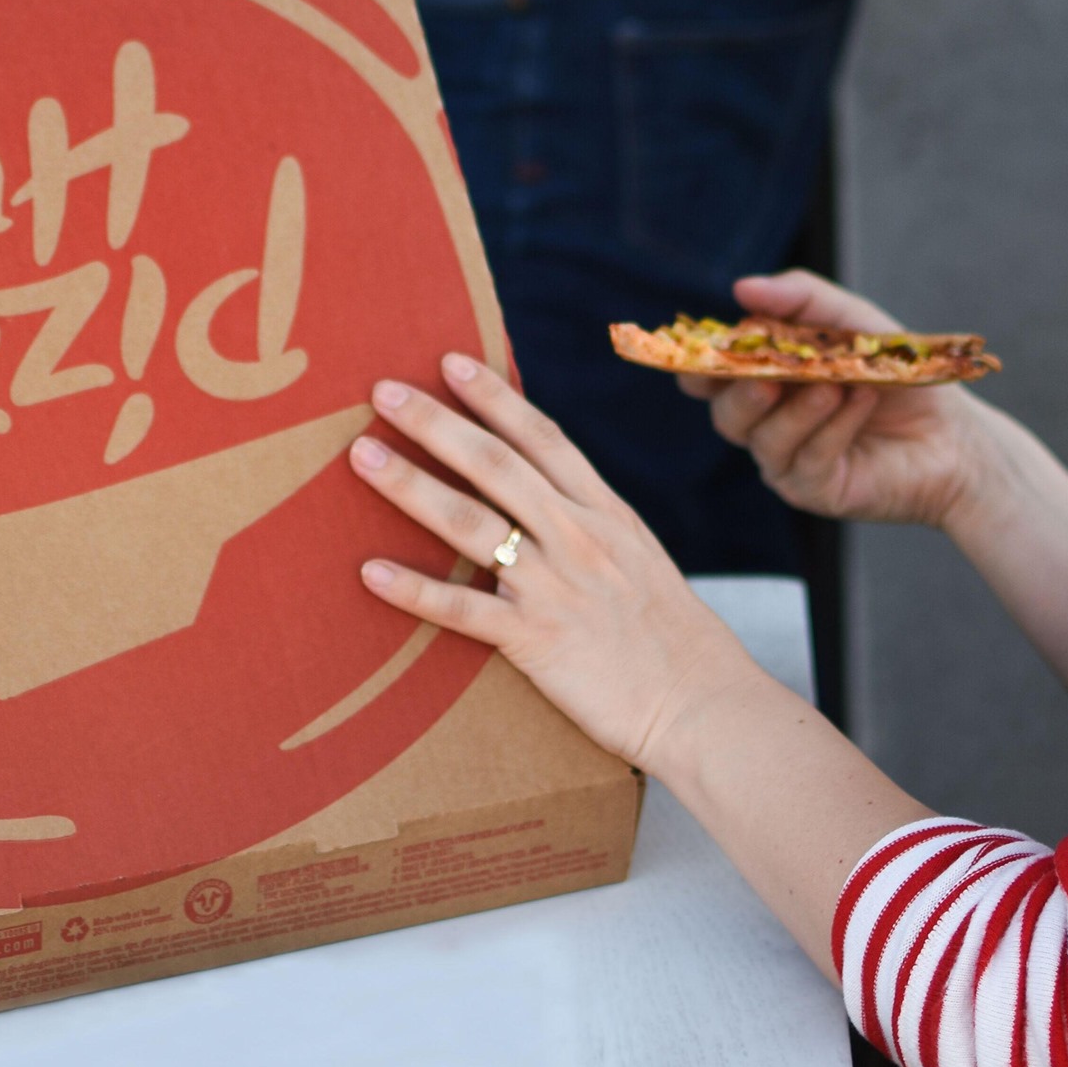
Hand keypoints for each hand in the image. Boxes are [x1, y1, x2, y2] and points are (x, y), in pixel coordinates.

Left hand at [350, 359, 761, 777]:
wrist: (705, 705)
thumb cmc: (672, 637)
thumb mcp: (639, 557)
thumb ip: (592, 522)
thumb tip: (545, 492)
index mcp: (605, 513)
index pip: (542, 437)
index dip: (494, 397)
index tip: (450, 361)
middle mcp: (577, 536)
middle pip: (494, 463)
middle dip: (435, 422)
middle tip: (382, 391)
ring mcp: (554, 585)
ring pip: (469, 521)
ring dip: (410, 484)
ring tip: (362, 455)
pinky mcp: (536, 640)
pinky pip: (463, 610)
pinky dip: (414, 589)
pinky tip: (370, 572)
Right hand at [679, 269, 986, 529]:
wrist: (954, 432)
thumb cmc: (896, 371)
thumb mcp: (851, 322)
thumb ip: (799, 301)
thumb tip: (741, 288)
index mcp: (763, 380)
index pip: (710, 379)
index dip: (696, 367)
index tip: (700, 353)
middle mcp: (766, 424)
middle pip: (726, 415)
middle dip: (741, 394)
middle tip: (768, 379)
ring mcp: (787, 461)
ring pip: (763, 440)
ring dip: (798, 410)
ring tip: (835, 385)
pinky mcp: (815, 490)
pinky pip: (806, 461)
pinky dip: (832, 428)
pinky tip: (860, 404)